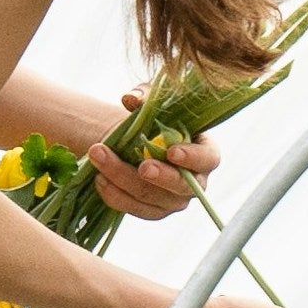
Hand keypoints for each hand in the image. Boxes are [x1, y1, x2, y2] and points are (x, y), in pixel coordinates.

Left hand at [90, 92, 217, 222]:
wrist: (135, 143)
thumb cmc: (153, 121)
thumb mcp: (151, 102)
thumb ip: (145, 96)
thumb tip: (131, 99)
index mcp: (204, 152)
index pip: (208, 159)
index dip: (193, 157)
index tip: (172, 151)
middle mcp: (195, 181)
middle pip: (182, 186)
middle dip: (161, 176)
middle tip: (142, 167)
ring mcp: (174, 200)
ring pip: (152, 197)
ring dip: (123, 179)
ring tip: (100, 158)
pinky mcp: (152, 211)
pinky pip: (134, 208)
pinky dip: (115, 195)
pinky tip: (99, 178)